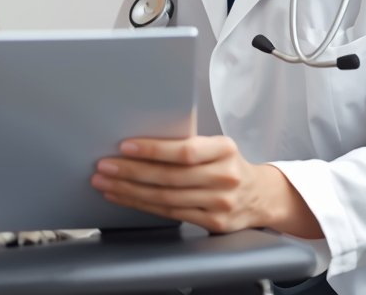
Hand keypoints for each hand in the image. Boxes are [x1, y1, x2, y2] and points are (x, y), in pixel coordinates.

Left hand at [90, 135, 322, 237]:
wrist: (261, 196)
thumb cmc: (228, 164)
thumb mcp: (217, 147)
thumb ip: (189, 145)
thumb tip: (140, 141)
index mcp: (224, 149)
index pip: (185, 151)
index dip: (154, 150)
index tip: (125, 146)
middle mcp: (224, 177)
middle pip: (170, 177)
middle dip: (131, 171)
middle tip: (104, 166)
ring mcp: (220, 204)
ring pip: (166, 198)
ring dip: (130, 190)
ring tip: (106, 182)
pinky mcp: (213, 223)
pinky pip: (170, 214)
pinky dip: (142, 205)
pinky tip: (124, 197)